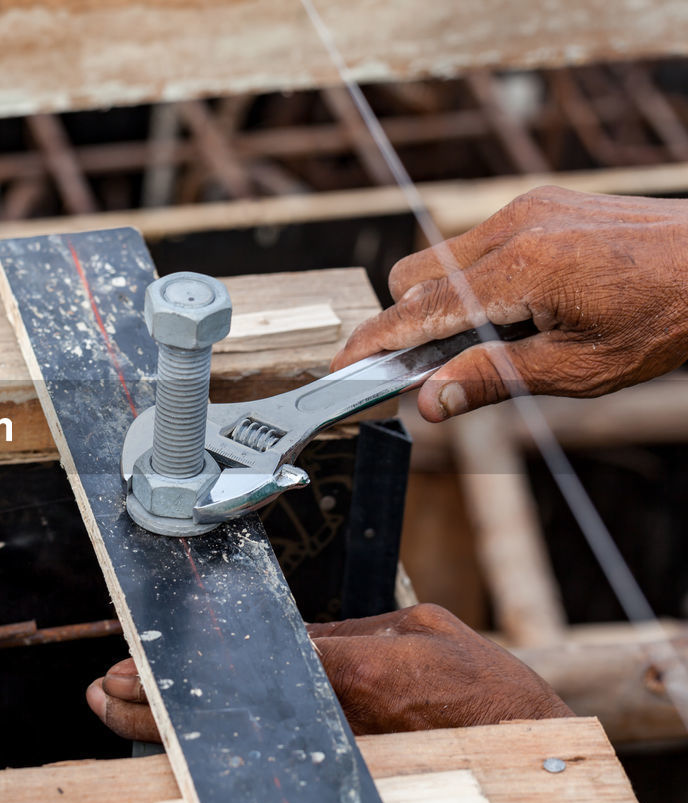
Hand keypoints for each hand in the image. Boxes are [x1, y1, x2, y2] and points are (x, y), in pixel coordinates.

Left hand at [85, 604, 571, 739]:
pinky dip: (220, 751)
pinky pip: (270, 761)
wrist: (532, 750)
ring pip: (236, 745)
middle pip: (225, 714)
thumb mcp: (415, 631)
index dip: (182, 671)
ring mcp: (340, 752)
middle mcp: (338, 719)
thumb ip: (346, 634)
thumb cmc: (481, 689)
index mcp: (357, 672)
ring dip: (173, 731)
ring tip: (121, 712)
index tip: (131, 667)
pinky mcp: (347, 773)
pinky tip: (182, 742)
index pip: (246, 666)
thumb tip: (291, 636)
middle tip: (105, 693)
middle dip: (157, 705)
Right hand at [331, 187, 687, 421]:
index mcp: (520, 269)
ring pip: (442, 257)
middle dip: (407, 321)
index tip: (343, 367)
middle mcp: (514, 226)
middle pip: (413, 275)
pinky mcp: (541, 203)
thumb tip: (428, 402)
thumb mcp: (576, 369)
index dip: (375, 342)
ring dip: (443, 301)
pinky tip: (517, 308)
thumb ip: (490, 379)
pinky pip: (477, 242)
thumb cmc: (665, 317)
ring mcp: (527, 207)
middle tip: (432, 367)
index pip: (418, 311)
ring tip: (491, 338)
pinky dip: (474, 279)